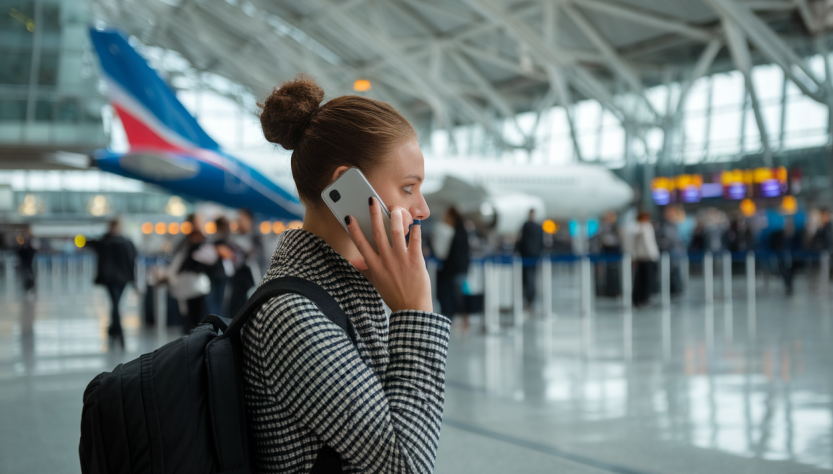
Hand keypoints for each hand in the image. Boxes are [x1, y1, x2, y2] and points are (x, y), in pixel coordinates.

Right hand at [345, 197, 432, 312]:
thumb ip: (366, 268)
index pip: (361, 244)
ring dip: (395, 218)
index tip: (349, 216)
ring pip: (397, 233)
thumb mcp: (375, 282)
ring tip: (394, 208)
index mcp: (375, 266)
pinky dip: (416, 230)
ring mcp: (402, 260)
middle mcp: (386, 261)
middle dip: (374, 214)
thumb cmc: (393, 294)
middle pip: (378, 233)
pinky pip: (416, 241)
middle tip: (372, 200)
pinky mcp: (416, 260)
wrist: (411, 309)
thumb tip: (353, 261)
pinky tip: (416, 223)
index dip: (354, 229)